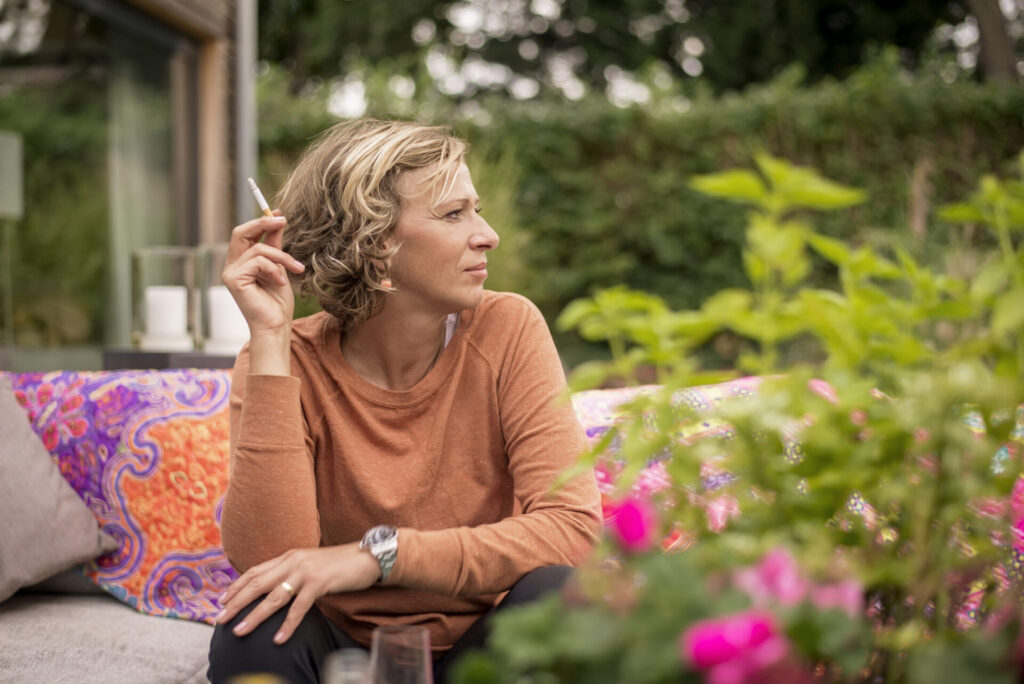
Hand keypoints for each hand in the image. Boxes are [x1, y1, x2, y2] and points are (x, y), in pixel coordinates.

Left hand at [217, 544, 380, 643]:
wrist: (366, 557)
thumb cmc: (339, 565)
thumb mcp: (311, 565)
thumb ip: (292, 574)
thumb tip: (275, 591)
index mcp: (289, 556)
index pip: (255, 571)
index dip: (236, 586)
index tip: (221, 601)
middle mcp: (293, 561)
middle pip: (257, 584)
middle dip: (236, 602)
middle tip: (220, 619)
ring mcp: (305, 571)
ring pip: (273, 597)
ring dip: (255, 616)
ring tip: (240, 631)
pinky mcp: (319, 582)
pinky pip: (299, 607)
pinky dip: (287, 624)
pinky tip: (279, 638)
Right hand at [222, 210, 305, 334]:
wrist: (276, 326)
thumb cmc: (277, 302)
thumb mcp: (279, 267)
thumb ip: (275, 245)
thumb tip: (278, 219)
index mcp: (241, 262)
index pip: (245, 234)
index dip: (261, 221)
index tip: (280, 214)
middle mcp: (231, 266)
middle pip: (240, 232)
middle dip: (263, 223)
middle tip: (283, 220)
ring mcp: (230, 273)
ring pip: (257, 248)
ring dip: (281, 256)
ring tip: (295, 268)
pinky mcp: (234, 280)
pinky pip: (258, 262)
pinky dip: (274, 269)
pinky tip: (280, 282)